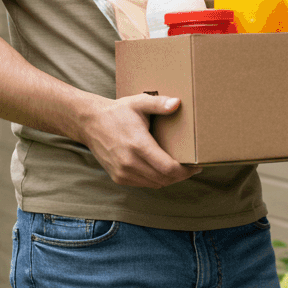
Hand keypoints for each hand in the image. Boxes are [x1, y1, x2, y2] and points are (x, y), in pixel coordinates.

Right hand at [78, 93, 201, 187]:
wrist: (89, 123)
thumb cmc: (117, 112)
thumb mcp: (139, 102)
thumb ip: (159, 103)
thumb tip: (177, 103)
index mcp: (138, 145)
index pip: (168, 168)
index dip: (185, 171)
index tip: (197, 165)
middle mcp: (129, 163)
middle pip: (164, 179)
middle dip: (181, 176)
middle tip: (191, 167)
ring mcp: (122, 172)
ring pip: (155, 184)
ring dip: (169, 179)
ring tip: (179, 168)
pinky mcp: (118, 177)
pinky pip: (144, 184)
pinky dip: (155, 180)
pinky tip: (162, 170)